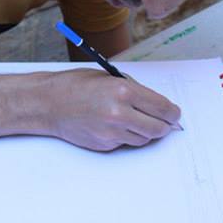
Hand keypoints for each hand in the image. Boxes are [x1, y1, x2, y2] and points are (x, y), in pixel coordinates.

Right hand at [37, 69, 181, 150]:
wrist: (48, 103)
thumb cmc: (75, 86)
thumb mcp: (108, 77)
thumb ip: (134, 90)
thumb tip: (157, 105)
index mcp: (124, 91)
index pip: (163, 108)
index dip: (173, 113)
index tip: (174, 114)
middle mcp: (120, 113)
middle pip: (158, 129)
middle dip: (163, 125)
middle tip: (162, 121)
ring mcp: (112, 132)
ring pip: (144, 139)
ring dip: (144, 131)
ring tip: (132, 119)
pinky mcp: (104, 145)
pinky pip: (126, 143)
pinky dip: (126, 136)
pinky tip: (113, 125)